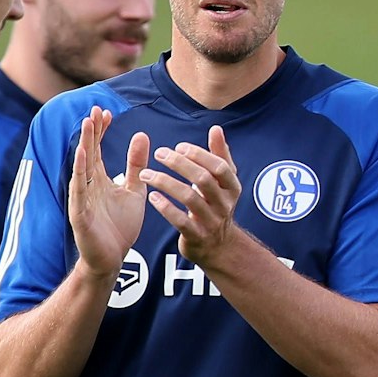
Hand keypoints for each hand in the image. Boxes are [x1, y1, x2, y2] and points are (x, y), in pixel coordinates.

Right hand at [69, 106, 148, 280]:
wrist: (113, 259)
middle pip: (88, 153)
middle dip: (92, 132)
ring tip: (88, 126)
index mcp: (100, 180)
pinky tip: (83, 157)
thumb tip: (141, 135)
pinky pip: (79, 191)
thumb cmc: (120, 226)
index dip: (101, 131)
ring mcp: (82, 199)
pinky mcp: (80, 214)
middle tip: (94, 110)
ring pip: (82, 168)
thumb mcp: (134, 191)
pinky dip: (80, 173)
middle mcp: (88, 185)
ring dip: (85, 146)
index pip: (98, 149)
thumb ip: (136, 166)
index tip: (105, 112)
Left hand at [140, 126, 243, 268]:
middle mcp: (224, 205)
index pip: (219, 167)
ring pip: (189, 198)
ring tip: (146, 174)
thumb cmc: (216, 207)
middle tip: (159, 154)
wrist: (218, 247)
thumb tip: (216, 129)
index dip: (199, 154)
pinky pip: (180, 221)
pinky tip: (152, 196)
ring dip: (165, 183)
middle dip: (179, 164)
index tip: (179, 146)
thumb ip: (220, 156)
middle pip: (203, 179)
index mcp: (232, 188)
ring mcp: (211, 222)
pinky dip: (165, 207)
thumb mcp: (224, 183)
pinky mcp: (196, 236)